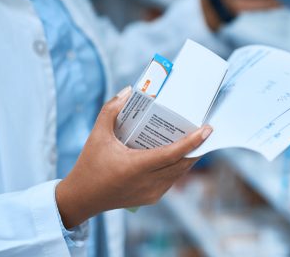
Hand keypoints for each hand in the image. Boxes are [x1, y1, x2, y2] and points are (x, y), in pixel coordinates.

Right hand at [56, 87, 212, 228]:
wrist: (82, 198)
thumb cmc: (89, 164)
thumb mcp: (97, 134)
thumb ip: (111, 110)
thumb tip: (128, 91)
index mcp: (136, 166)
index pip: (172, 154)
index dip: (193, 142)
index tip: (207, 129)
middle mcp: (147, 182)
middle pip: (182, 164)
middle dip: (198, 147)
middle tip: (207, 130)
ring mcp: (151, 193)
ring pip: (179, 174)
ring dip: (189, 158)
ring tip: (198, 139)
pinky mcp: (150, 199)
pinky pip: (171, 181)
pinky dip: (178, 167)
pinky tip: (180, 155)